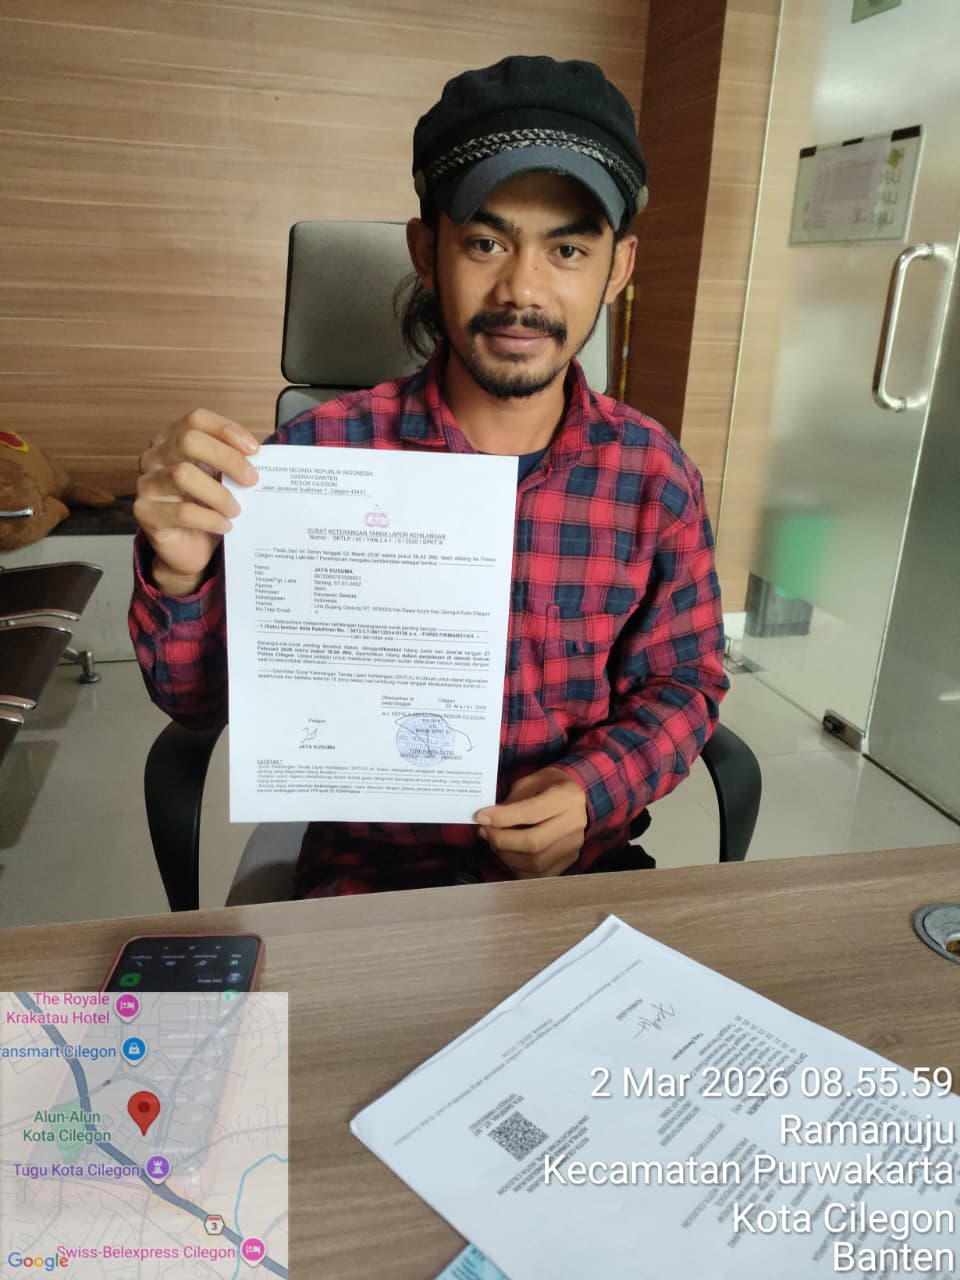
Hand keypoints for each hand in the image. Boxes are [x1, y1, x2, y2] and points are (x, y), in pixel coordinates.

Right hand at [134, 409, 259, 593]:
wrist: (189, 550)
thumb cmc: (206, 509)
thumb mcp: (221, 480)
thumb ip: (233, 464)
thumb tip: (260, 458)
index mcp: (172, 440)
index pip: (196, 419)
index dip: (226, 430)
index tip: (254, 449)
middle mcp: (154, 457)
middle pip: (189, 441)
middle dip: (227, 459)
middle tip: (252, 480)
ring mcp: (146, 484)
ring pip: (182, 475)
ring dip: (218, 493)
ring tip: (236, 509)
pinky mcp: (145, 513)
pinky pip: (181, 512)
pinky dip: (210, 519)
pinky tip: (225, 525)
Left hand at [474, 768, 586, 878]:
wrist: (571, 795)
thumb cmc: (546, 786)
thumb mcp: (529, 783)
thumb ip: (511, 802)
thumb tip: (488, 822)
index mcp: (567, 797)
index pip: (531, 812)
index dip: (502, 818)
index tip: (481, 817)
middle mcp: (575, 822)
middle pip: (533, 842)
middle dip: (501, 840)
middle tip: (484, 832)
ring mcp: (574, 844)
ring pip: (535, 862)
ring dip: (506, 855)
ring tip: (493, 842)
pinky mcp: (569, 859)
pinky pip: (539, 874)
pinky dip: (518, 867)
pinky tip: (507, 854)